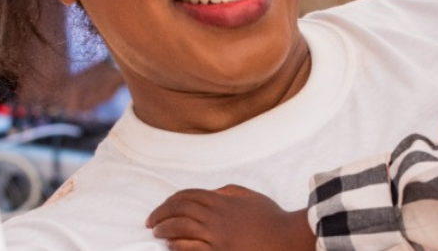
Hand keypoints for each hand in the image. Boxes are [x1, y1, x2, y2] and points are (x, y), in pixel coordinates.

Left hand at [146, 185, 315, 250]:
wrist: (287, 239)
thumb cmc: (272, 219)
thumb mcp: (250, 197)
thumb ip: (228, 192)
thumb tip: (210, 193)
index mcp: (222, 201)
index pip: (188, 196)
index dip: (170, 201)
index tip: (161, 208)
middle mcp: (216, 217)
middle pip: (179, 211)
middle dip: (161, 214)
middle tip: (150, 221)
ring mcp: (217, 236)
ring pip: (181, 229)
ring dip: (165, 230)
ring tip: (157, 233)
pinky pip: (191, 248)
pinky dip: (177, 246)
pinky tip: (170, 246)